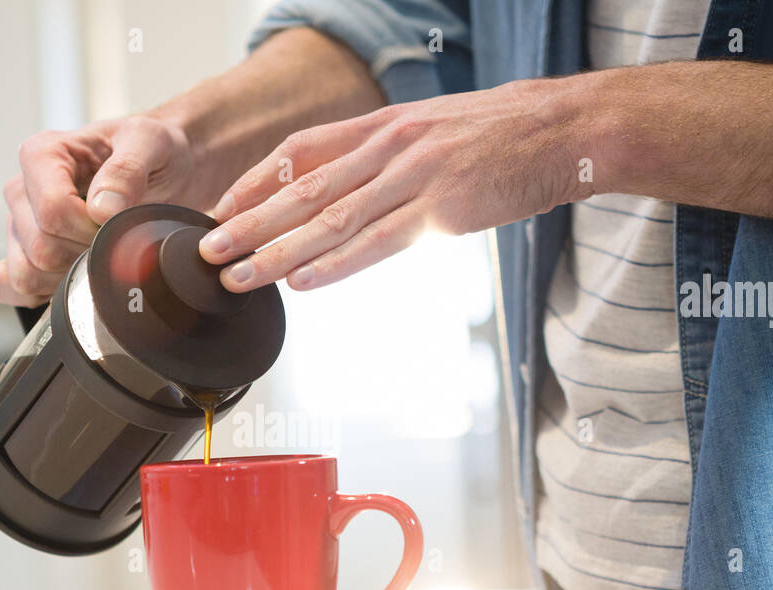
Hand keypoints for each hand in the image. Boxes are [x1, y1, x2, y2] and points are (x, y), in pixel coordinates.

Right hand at [0, 115, 196, 305]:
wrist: (167, 171)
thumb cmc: (153, 153)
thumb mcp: (150, 144)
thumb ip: (127, 170)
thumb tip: (101, 210)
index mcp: (42, 156)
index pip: (52, 212)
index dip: (90, 230)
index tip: (117, 224)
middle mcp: (22, 191)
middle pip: (41, 249)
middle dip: (85, 255)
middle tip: (115, 240)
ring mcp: (19, 226)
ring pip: (27, 275)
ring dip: (69, 277)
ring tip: (100, 255)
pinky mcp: (23, 255)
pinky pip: (12, 288)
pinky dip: (43, 295)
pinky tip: (75, 279)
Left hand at [198, 81, 586, 291]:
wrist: (563, 129)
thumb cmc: (504, 135)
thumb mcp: (435, 130)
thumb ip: (392, 157)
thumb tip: (359, 189)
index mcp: (384, 124)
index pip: (302, 151)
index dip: (256, 181)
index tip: (223, 207)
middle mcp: (389, 147)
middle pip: (302, 189)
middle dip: (248, 223)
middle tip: (208, 250)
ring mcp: (413, 176)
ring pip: (328, 220)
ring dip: (277, 253)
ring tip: (239, 277)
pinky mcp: (440, 210)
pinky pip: (375, 243)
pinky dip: (333, 265)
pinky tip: (302, 282)